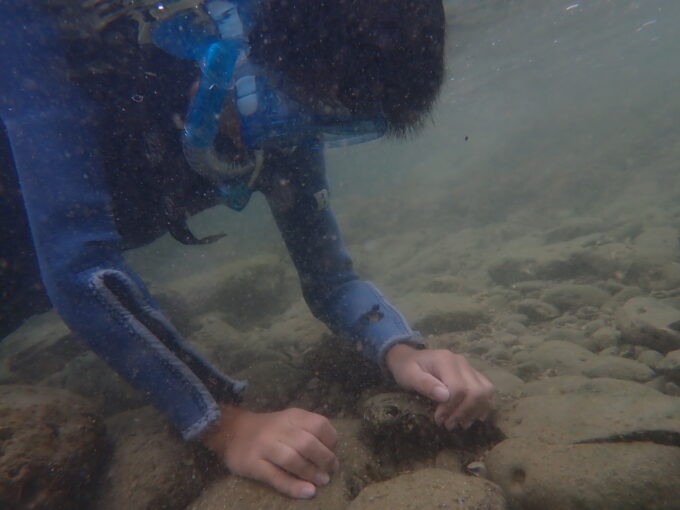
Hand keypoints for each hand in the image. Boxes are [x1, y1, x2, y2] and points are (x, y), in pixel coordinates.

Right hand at [201, 404, 338, 498]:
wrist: (231, 429)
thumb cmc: (269, 430)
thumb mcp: (289, 421)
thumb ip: (308, 431)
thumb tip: (332, 453)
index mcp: (292, 416)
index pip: (319, 424)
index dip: (331, 441)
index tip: (333, 453)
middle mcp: (278, 428)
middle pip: (307, 443)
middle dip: (324, 459)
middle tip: (330, 471)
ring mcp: (264, 445)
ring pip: (292, 459)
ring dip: (311, 472)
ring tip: (322, 481)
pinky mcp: (252, 463)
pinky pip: (276, 476)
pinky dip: (294, 486)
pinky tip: (307, 492)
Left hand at [385, 344, 494, 429]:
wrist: (409, 358)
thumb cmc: (406, 368)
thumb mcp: (409, 376)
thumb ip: (425, 384)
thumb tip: (444, 396)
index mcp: (445, 360)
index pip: (458, 388)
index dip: (451, 407)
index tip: (438, 419)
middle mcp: (461, 362)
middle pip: (476, 391)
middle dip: (465, 412)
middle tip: (449, 425)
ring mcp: (469, 368)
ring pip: (486, 391)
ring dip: (476, 411)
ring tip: (460, 423)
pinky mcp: (473, 375)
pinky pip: (487, 390)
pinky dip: (483, 406)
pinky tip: (471, 417)